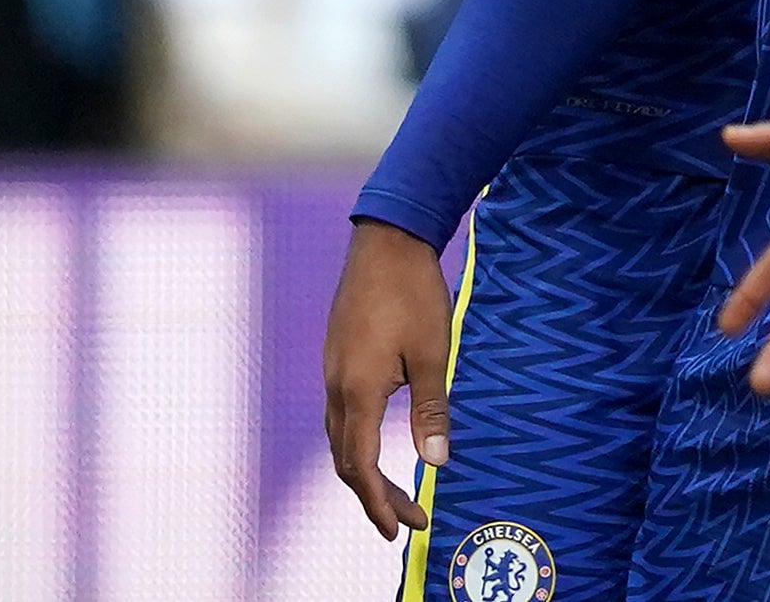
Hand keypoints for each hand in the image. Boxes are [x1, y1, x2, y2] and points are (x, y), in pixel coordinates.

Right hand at [321, 220, 453, 540]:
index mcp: (358, 392)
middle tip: (408, 519)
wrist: (386, 241)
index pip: (362, 466)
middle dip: (375, 495)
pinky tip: (377, 442)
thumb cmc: (414, 293)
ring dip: (364, 471)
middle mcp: (336, 388)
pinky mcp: (336, 358)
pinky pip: (339, 415)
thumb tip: (438, 462)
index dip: (381, 502)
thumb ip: (431, 410)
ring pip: (339, 440)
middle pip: (346, 460)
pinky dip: (357, 442)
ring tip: (392, 493)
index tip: (405, 528)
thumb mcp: (434, 353)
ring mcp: (332, 372)